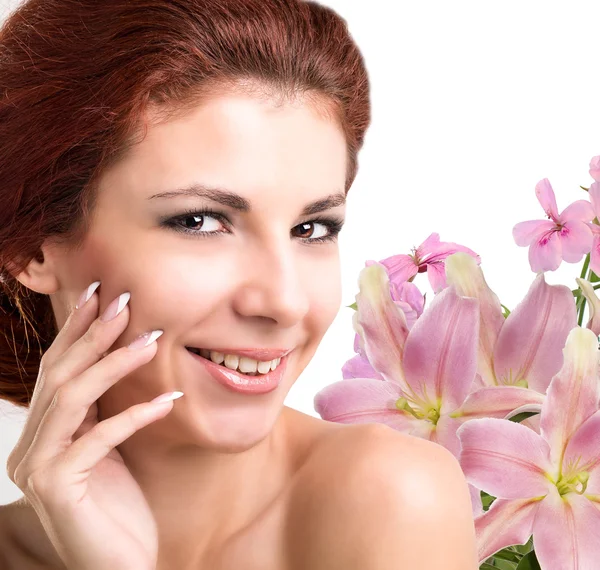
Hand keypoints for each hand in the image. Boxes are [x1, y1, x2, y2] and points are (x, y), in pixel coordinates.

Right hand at [6, 283, 180, 569]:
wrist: (121, 568)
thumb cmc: (120, 508)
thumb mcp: (110, 449)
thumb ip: (102, 411)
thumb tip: (121, 357)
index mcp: (40, 435)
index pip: (55, 371)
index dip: (75, 330)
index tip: (100, 294)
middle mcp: (29, 448)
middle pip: (59, 376)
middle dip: (93, 334)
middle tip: (125, 301)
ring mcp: (37, 469)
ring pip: (73, 397)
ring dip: (115, 364)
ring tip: (153, 339)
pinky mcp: (58, 488)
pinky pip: (99, 437)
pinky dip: (134, 414)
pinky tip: (167, 399)